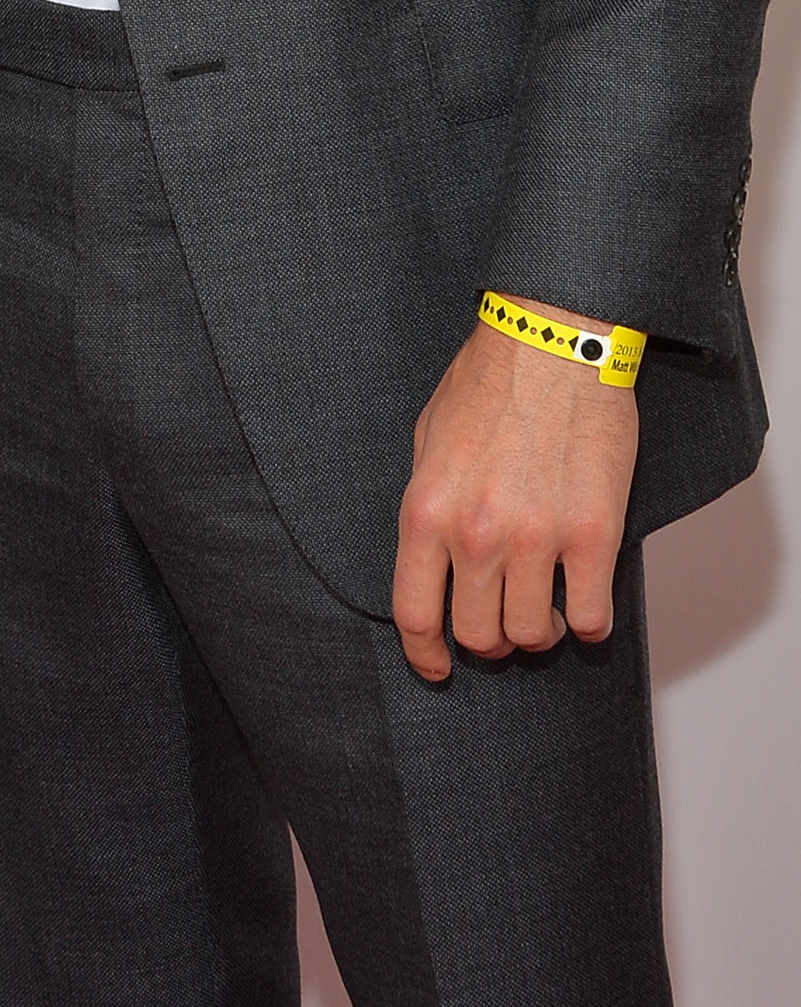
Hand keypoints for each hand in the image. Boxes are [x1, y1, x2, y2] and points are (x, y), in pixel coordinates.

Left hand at [392, 297, 637, 680]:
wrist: (553, 340)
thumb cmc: (490, 380)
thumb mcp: (428, 439)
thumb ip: (429, 505)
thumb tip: (433, 559)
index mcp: (426, 510)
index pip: (414, 613)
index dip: (425, 653)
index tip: (437, 667)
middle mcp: (476, 534)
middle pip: (477, 634)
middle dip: (488, 640)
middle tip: (502, 620)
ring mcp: (536, 539)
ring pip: (532, 635)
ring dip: (539, 632)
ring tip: (546, 608)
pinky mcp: (592, 535)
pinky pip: (592, 617)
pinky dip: (589, 623)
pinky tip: (584, 603)